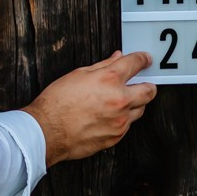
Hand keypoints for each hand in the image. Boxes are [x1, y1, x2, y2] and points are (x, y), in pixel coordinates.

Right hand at [23, 51, 156, 163]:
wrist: (47, 132)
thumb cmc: (57, 103)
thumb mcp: (78, 75)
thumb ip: (102, 66)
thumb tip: (117, 58)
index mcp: (109, 80)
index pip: (136, 63)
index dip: (143, 59)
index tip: (145, 59)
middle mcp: (119, 100)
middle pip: (150, 91)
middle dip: (148, 85)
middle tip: (141, 83)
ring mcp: (120, 121)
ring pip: (140, 110)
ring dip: (134, 104)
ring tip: (119, 101)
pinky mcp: (116, 137)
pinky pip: (127, 126)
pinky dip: (122, 119)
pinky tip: (108, 116)